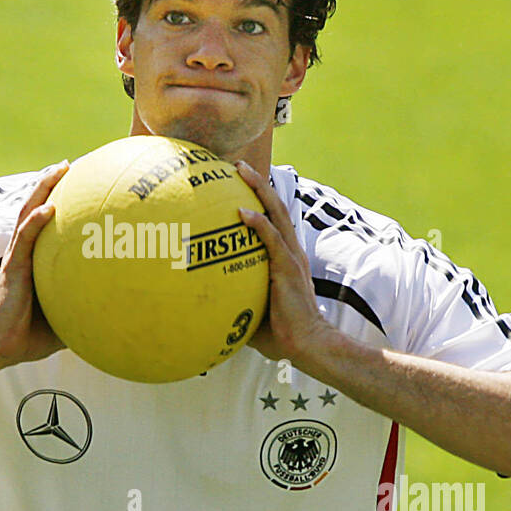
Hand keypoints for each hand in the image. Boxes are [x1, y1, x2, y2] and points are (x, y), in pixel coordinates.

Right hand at [0, 161, 69, 370]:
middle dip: (50, 184)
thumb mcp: (66, 317)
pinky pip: (26, 239)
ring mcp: (17, 257)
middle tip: (68, 164)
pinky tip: (51, 208)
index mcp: (33, 260)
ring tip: (59, 169)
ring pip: (29, 214)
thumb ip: (85, 307)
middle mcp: (24, 252)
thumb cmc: (30, 334)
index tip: (76, 184)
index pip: (44, 224)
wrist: (1, 345)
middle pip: (36, 208)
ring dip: (43, 190)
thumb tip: (119, 311)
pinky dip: (37, 222)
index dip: (57, 201)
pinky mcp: (13, 268)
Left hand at [233, 159, 334, 364]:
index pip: (274, 222)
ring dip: (260, 190)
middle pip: (277, 207)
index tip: (241, 186)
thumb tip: (202, 305)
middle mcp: (291, 252)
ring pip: (277, 214)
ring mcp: (291, 258)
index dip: (261, 201)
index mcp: (286, 259)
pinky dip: (259, 223)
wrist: (308, 344)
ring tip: (242, 171)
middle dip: (259, 184)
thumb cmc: (282, 334)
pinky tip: (243, 212)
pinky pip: (272, 240)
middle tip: (238, 166)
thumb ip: (235, 300)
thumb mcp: (253, 312)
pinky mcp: (288, 268)